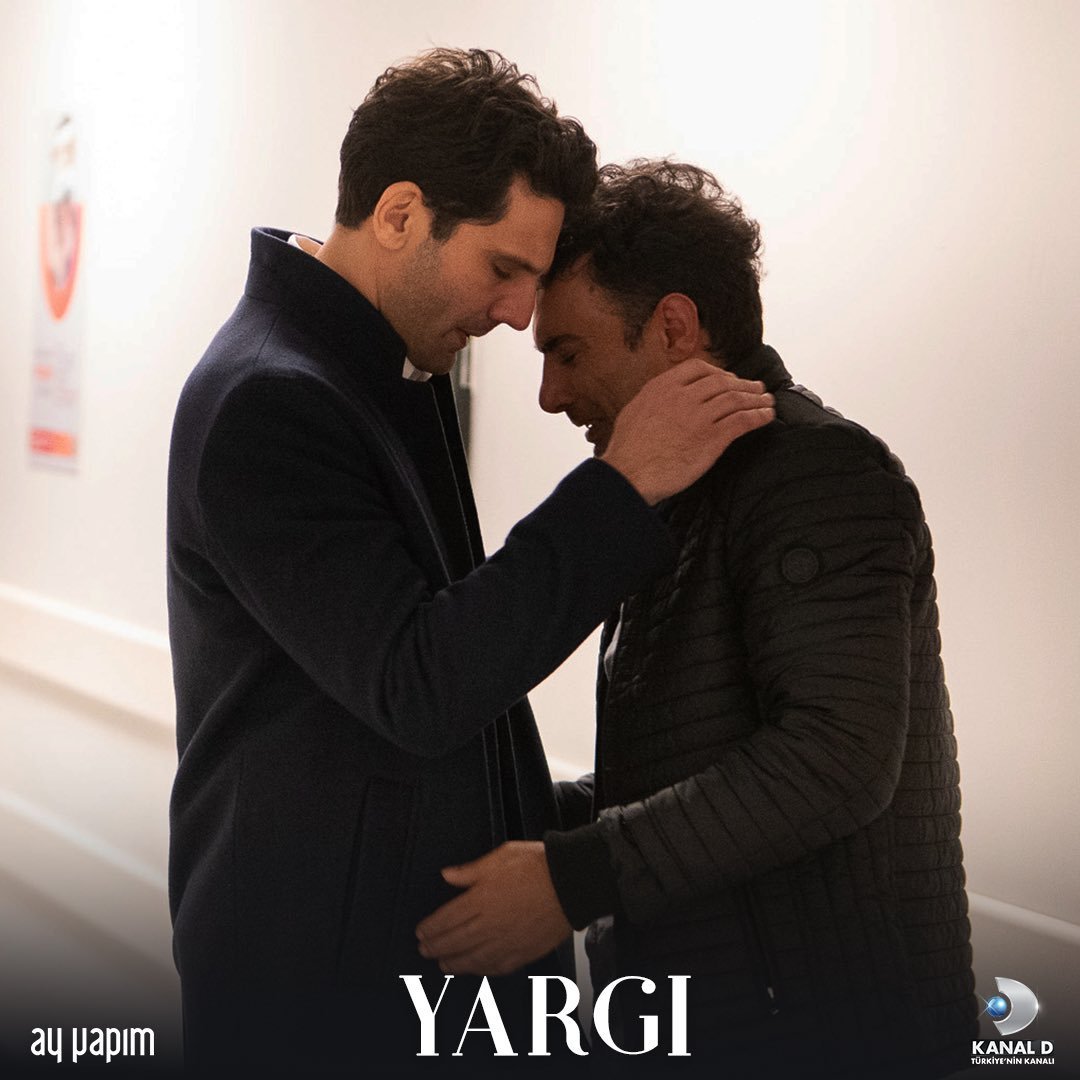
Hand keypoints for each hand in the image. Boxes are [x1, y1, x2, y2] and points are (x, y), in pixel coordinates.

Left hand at [415, 841, 571, 975]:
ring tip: (443, 964)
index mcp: (481, 898)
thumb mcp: (501, 856)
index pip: (447, 919)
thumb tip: (448, 875)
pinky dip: (482, 970)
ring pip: (473, 959)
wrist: (571, 882)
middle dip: (435, 947)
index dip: (430, 928)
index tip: (421, 931)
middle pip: (455, 941)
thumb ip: (471, 870)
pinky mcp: (524, 951)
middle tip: (424, 950)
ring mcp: (507, 940)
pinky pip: (497, 966)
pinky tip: (476, 969)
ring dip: (454, 963)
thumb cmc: (539, 866)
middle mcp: (490, 924)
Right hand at [602, 360, 773, 504]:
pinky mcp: (712, 438)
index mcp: (663, 387)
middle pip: (722, 382)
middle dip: (743, 384)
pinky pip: (742, 421)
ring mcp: (699, 417)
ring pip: (736, 399)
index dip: (718, 372)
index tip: (727, 379)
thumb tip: (661, 398)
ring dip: (755, 399)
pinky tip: (766, 417)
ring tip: (767, 401)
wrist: (629, 475)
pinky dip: (758, 416)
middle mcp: (683, 397)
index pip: (698, 368)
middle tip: (756, 388)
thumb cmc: (626, 451)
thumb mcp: (634, 412)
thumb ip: (654, 400)